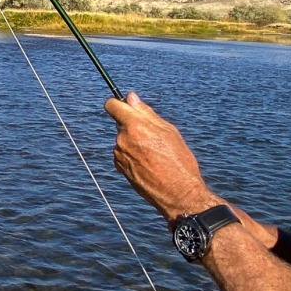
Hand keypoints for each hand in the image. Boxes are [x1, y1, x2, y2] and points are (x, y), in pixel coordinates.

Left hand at [104, 91, 223, 220]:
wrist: (178, 193)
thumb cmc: (179, 161)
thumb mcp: (168, 131)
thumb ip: (146, 113)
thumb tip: (131, 97)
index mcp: (135, 127)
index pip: (111, 105)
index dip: (118, 103)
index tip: (126, 106)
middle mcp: (122, 140)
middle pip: (121, 124)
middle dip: (134, 126)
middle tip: (154, 137)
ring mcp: (119, 156)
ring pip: (123, 140)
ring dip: (134, 142)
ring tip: (155, 154)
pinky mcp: (120, 168)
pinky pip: (123, 154)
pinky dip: (133, 155)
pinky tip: (149, 164)